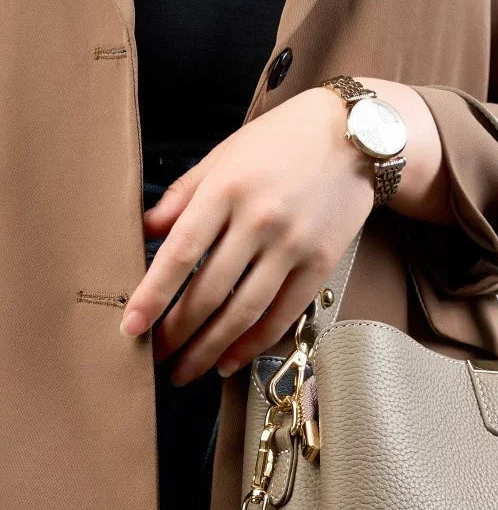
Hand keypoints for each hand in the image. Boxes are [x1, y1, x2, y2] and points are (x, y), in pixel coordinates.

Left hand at [120, 80, 449, 384]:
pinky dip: (254, 342)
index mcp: (227, 189)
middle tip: (155, 359)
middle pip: (210, 291)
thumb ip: (184, 195)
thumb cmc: (282, 142)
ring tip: (187, 371)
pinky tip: (230, 360)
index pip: (180, 253)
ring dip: (211, 347)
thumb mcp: (224, 154)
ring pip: (245, 310)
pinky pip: (283, 313)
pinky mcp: (320, 264)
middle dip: (178, 332)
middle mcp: (260, 221)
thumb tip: (145, 232)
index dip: (153, 294)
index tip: (131, 326)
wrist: (353, 138)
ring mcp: (293, 246)